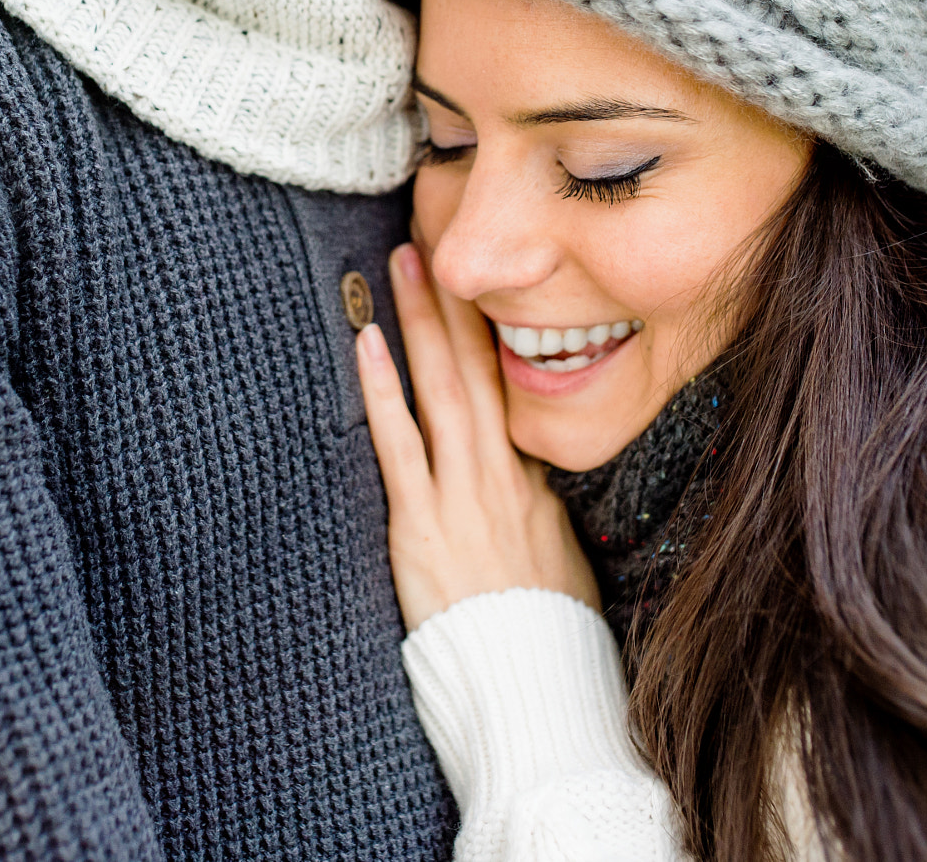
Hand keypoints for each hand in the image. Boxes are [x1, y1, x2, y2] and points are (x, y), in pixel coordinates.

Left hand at [359, 242, 601, 630]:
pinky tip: (367, 345)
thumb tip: (527, 477)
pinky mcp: (423, 525)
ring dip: (422, 320)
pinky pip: (401, 444)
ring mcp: (463, 496)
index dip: (493, 330)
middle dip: (458, 302)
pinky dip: (383, 390)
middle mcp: (502, 476)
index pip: (514, 389)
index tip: (476, 282)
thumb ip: (538, 510)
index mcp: (536, 483)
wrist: (534, 686)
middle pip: (481, 369)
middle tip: (434, 240)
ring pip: (443, 388)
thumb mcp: (558, 562)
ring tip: (402, 263)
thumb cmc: (544, 639)